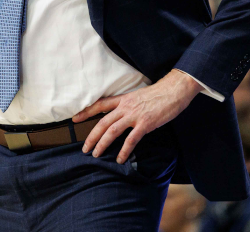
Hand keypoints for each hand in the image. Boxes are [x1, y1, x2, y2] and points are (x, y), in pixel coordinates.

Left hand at [73, 69, 201, 163]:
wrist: (174, 90)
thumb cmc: (158, 94)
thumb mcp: (138, 97)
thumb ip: (128, 106)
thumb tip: (122, 116)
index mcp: (123, 99)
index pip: (100, 105)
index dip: (86, 112)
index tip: (75, 119)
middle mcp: (125, 107)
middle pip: (102, 122)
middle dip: (91, 136)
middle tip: (84, 148)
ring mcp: (134, 115)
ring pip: (112, 131)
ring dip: (102, 144)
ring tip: (96, 154)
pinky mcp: (145, 124)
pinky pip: (131, 140)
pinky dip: (124, 150)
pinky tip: (120, 159)